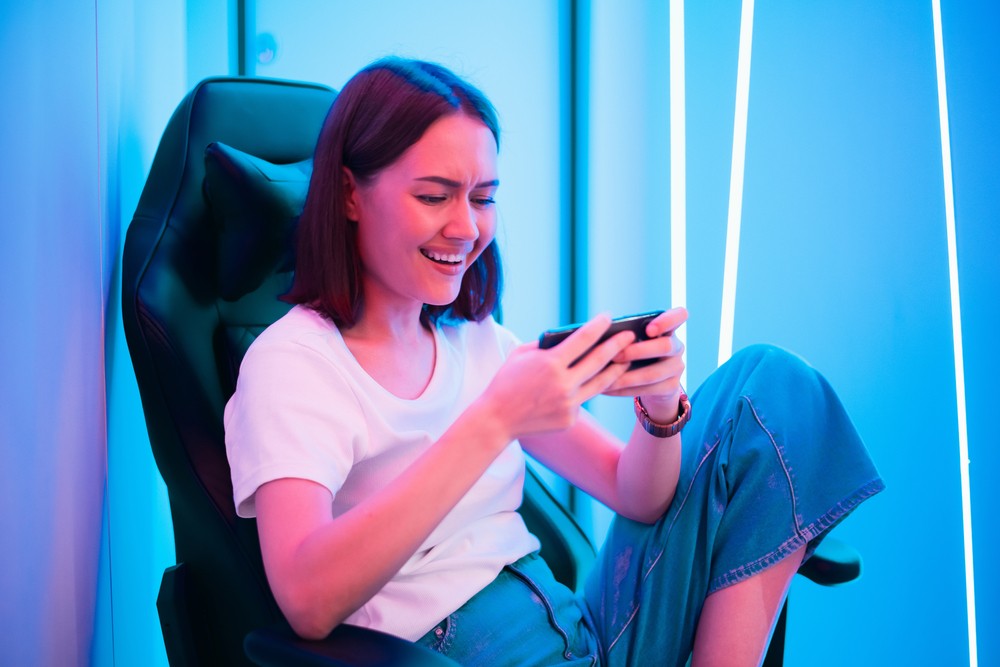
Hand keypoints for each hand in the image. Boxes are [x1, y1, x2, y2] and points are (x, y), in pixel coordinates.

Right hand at [482, 313, 633, 438]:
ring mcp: (568, 404)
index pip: (582, 339)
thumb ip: (546, 345)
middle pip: (599, 361)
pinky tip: (599, 381)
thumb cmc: (507, 382)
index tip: (609, 316)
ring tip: (627, 359)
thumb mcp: (521, 355)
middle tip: (630, 335)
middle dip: (617, 346)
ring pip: (600, 383)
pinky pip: (584, 399)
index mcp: (550, 363)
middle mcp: (563, 384)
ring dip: (616, 370)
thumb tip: (571, 337)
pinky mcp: (570, 418)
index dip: (598, 326)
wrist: (496, 419)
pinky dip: (589, 389)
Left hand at [602, 307, 687, 412]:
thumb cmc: (635, 354)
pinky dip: (624, 390)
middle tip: (615, 355)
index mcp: (668, 328)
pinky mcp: (671, 387)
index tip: (648, 329)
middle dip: (638, 351)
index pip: (680, 315)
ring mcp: (676, 367)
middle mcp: (676, 346)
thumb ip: (623, 334)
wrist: (650, 384)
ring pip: (655, 373)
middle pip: (666, 346)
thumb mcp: (633, 341)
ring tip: (605, 377)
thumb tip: (594, 332)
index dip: (667, 320)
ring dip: (627, 376)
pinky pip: (648, 390)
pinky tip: (606, 388)